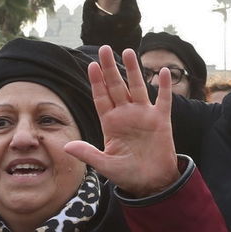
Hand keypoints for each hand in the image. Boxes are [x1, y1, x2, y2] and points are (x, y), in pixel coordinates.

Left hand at [65, 46, 178, 198]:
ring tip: (128, 51)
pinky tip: (163, 72)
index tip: (91, 66)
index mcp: (110, 123)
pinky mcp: (161, 120)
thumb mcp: (105, 165)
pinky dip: (164, 86)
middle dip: (110, 68)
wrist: (152, 183)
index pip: (101, 97)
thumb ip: (88, 154)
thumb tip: (67, 146)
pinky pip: (163, 100)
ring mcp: (144, 115)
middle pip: (116, 86)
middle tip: (104, 48)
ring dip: (133, 70)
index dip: (96, 82)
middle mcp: (126, 114)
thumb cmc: (127, 174)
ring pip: (137, 87)